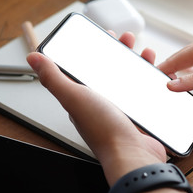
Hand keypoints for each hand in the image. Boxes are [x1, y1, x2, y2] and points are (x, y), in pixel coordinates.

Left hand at [27, 32, 165, 184]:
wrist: (133, 155)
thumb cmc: (104, 131)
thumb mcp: (75, 98)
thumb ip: (55, 78)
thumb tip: (35, 58)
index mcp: (85, 98)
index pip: (89, 68)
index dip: (98, 50)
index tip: (108, 37)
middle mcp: (103, 104)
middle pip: (112, 72)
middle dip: (121, 54)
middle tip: (128, 41)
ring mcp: (123, 111)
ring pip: (131, 82)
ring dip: (138, 66)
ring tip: (147, 55)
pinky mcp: (140, 117)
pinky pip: (146, 96)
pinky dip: (152, 84)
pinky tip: (158, 78)